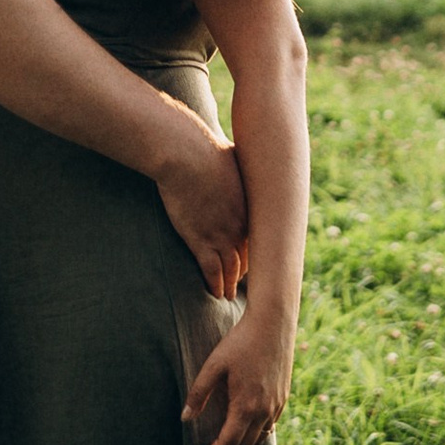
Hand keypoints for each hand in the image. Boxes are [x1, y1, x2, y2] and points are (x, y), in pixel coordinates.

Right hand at [150, 120, 246, 297]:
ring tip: (227, 295)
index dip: (254, 251)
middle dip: (244, 272)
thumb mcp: (234, 155)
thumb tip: (238, 157)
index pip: (258, 238)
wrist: (186, 154)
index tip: (251, 260)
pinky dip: (214, 284)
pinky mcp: (199, 240)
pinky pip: (211, 271)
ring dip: (230, 285)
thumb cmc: (206, 148)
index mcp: (250, 207)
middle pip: (247, 256)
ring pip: (231, 269)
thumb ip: (239, 165)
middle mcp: (240, 225)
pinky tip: (214, 293)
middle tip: (243, 283)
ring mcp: (221, 235)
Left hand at [184, 299, 293, 444]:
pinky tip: (243, 431)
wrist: (273, 324)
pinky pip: (269, 428)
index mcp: (245, 407)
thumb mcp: (214, 365)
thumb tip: (185, 419)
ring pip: (258, 440)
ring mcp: (276, 407)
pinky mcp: (283, 399)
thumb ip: (199, 393)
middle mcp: (264, 412)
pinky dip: (254, 437)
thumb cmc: (240, 341)